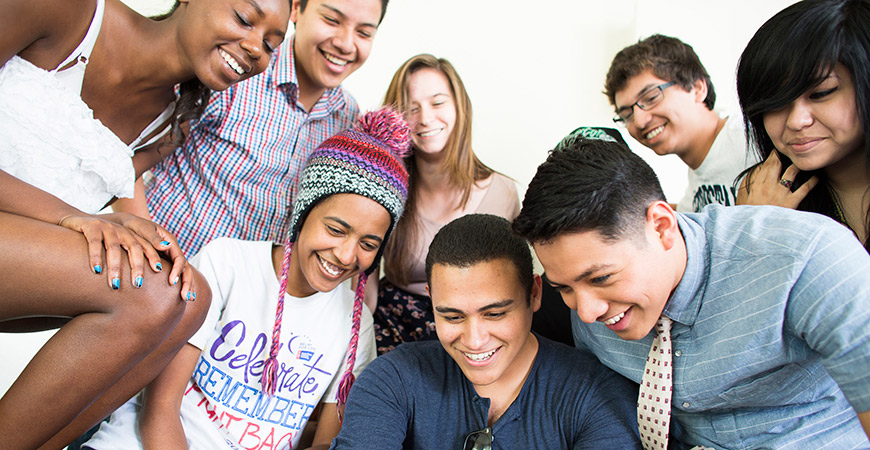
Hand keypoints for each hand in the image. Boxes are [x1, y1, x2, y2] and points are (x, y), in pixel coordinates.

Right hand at [58, 212, 195, 301]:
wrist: (76, 221)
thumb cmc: (100, 240)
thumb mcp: (117, 246)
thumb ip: (130, 258)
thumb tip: (147, 278)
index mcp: (130, 236)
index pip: (146, 247)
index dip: (153, 258)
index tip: (160, 272)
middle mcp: (122, 231)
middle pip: (134, 247)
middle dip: (137, 267)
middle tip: (138, 285)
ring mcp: (107, 228)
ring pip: (114, 247)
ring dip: (115, 267)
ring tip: (115, 285)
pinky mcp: (91, 227)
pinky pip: (94, 242)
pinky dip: (96, 256)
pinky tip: (96, 270)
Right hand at [737, 151, 818, 208]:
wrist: (755, 230)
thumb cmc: (748, 216)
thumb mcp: (742, 199)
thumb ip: (748, 185)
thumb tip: (756, 173)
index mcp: (757, 185)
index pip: (766, 165)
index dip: (772, 157)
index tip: (775, 153)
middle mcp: (769, 186)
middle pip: (777, 164)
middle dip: (783, 156)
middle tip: (789, 152)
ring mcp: (781, 193)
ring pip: (791, 172)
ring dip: (797, 166)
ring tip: (802, 163)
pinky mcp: (791, 202)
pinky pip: (804, 188)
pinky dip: (812, 182)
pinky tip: (816, 178)